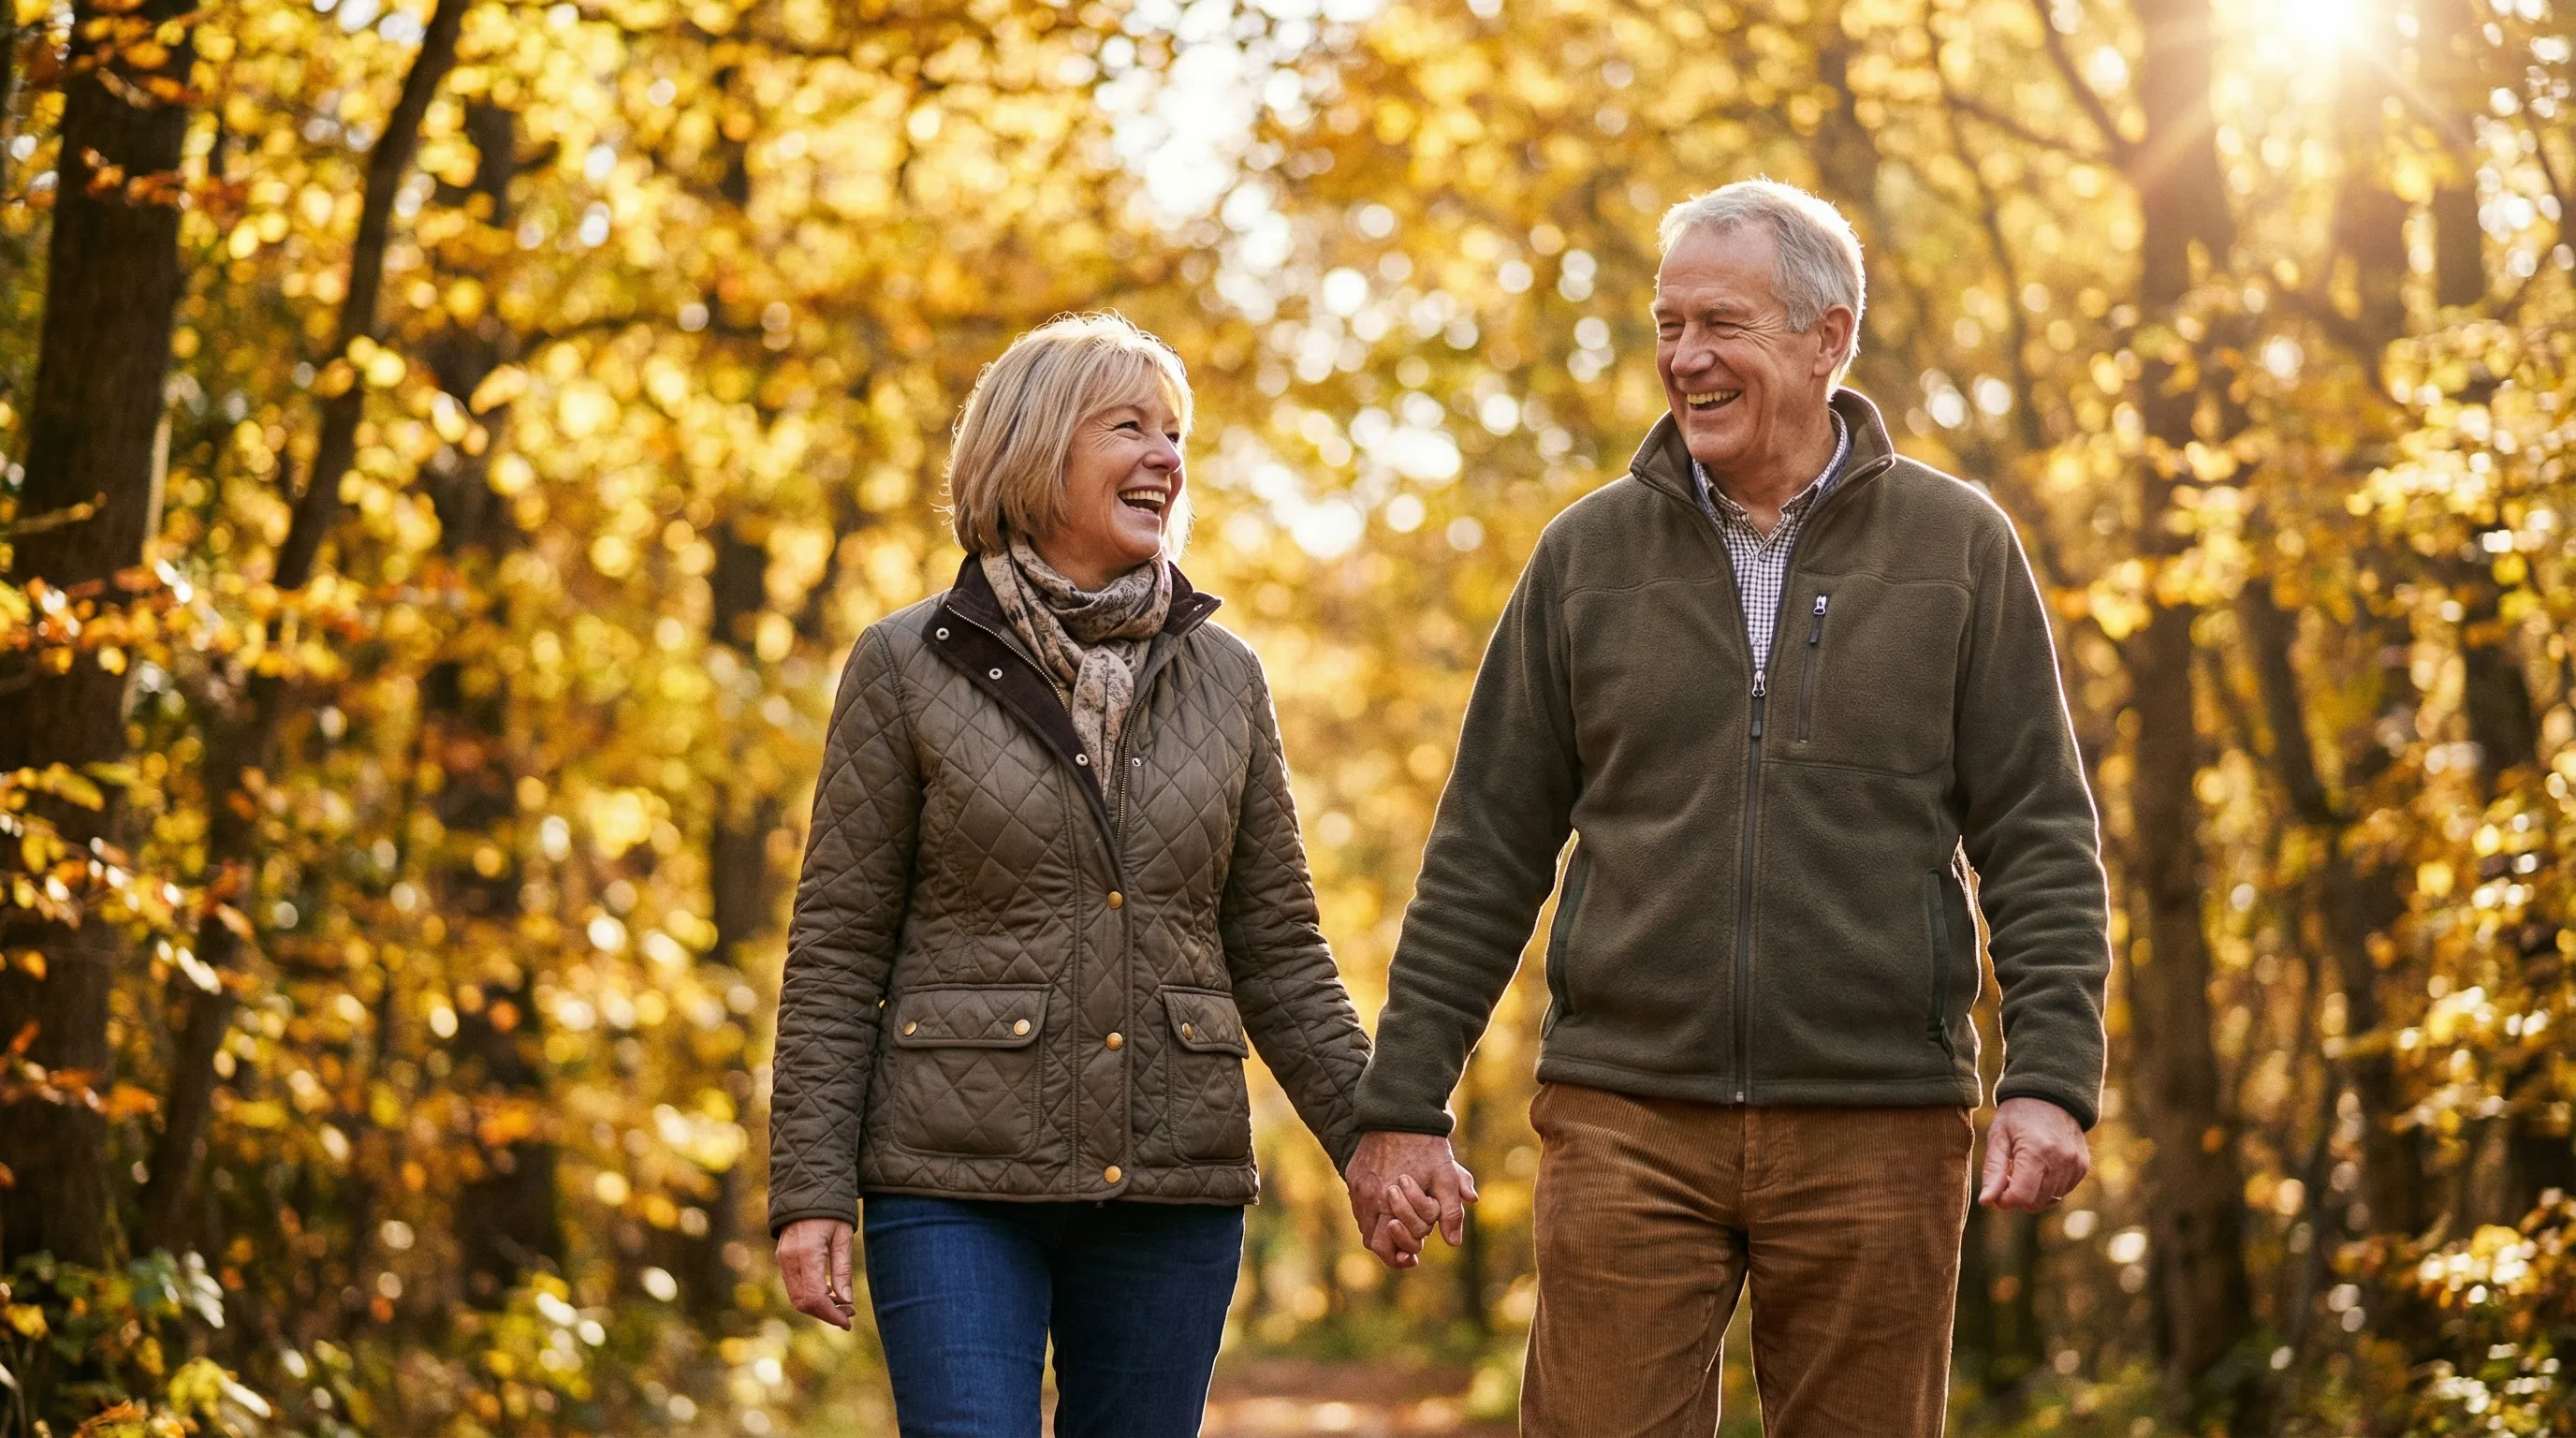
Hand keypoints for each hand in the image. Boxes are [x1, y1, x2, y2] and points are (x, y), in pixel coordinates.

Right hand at [777, 1217, 856, 1328]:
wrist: (807, 1187)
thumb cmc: (831, 1209)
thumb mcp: (843, 1236)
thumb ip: (842, 1270)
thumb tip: (845, 1301)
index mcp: (807, 1253)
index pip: (815, 1297)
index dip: (831, 1314)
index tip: (848, 1322)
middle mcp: (789, 1259)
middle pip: (803, 1302)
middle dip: (825, 1313)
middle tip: (848, 1313)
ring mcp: (782, 1259)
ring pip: (796, 1297)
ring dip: (818, 1306)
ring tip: (842, 1303)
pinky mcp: (782, 1258)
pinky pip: (793, 1286)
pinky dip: (810, 1295)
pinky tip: (828, 1292)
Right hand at [1346, 1131, 1478, 1269]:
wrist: (1401, 1111)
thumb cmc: (1427, 1146)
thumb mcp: (1446, 1177)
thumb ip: (1450, 1212)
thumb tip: (1453, 1242)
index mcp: (1386, 1201)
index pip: (1383, 1246)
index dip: (1398, 1257)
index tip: (1413, 1258)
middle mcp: (1366, 1196)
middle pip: (1371, 1239)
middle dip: (1390, 1246)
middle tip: (1407, 1250)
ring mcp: (1357, 1184)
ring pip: (1364, 1222)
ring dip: (1381, 1229)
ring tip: (1400, 1226)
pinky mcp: (1353, 1172)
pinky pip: (1359, 1203)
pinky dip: (1373, 1212)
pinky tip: (1390, 1207)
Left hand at [1978, 1097, 2089, 1211]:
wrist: (2051, 1095)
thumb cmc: (2018, 1115)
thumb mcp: (1998, 1137)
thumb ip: (1992, 1171)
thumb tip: (1986, 1202)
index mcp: (2036, 1152)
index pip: (2021, 1198)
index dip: (2004, 1199)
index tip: (1997, 1186)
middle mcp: (2061, 1161)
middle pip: (2035, 1203)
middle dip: (2017, 1197)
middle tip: (2008, 1175)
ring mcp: (2075, 1165)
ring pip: (2048, 1200)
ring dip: (2032, 1192)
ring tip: (2024, 1168)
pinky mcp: (2082, 1168)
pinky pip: (2061, 1192)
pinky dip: (2047, 1187)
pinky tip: (2039, 1168)